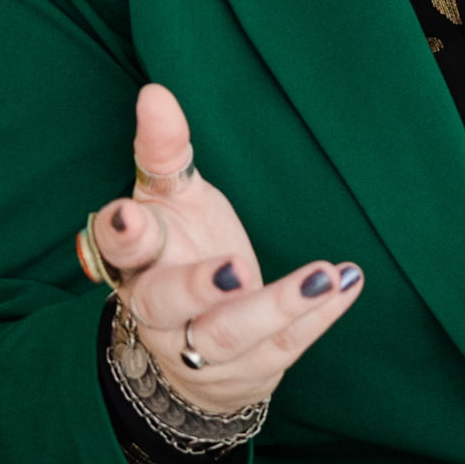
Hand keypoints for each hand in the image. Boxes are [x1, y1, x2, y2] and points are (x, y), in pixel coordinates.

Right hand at [84, 82, 361, 419]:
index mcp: (134, 261)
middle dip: (197, 286)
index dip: (121, 234)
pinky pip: (282, 348)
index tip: (130, 214)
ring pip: (228, 336)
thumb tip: (155, 92)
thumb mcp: (169, 199)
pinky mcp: (246, 371)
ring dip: (276, 306)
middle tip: (235, 268)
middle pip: (165, 303)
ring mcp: (198, 350)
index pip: (118, 248)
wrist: (190, 357)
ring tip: (320, 274)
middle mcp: (157, 311)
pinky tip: (346, 282)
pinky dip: (317, 318)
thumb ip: (164, 150)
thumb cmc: (179, 252)